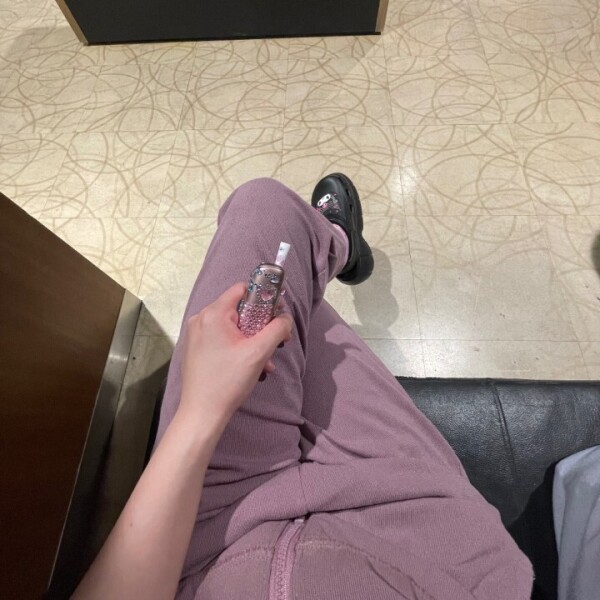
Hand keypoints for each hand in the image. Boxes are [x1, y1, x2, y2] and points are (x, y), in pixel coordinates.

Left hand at [178, 282, 292, 431]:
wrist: (202, 413)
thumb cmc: (228, 381)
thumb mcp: (259, 352)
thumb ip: (277, 329)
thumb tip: (285, 318)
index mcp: (213, 314)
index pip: (242, 289)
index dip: (263, 298)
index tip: (277, 315)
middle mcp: (201, 319)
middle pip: (239, 310)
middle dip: (260, 325)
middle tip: (275, 342)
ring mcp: (197, 334)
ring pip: (233, 327)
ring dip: (253, 340)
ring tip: (266, 361)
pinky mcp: (197, 349)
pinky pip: (223, 339)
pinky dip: (240, 348)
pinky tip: (252, 367)